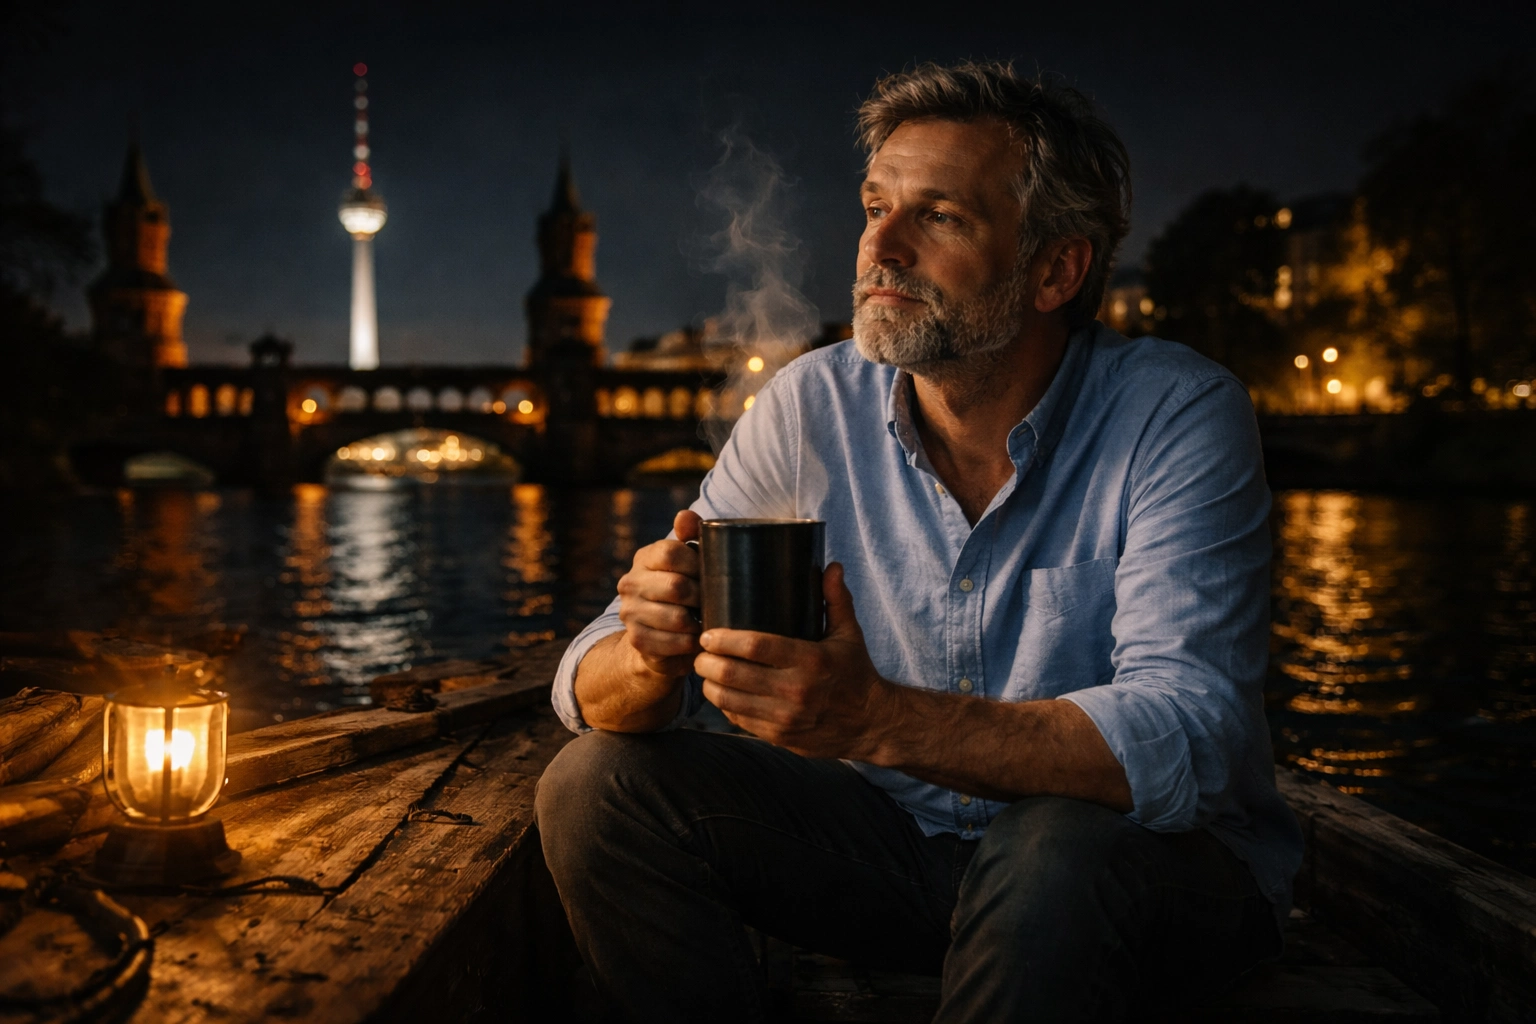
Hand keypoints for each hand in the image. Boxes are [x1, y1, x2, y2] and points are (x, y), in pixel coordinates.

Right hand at [616, 509, 703, 679]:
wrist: (662, 631)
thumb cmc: (685, 586)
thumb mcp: (690, 559)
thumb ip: (691, 533)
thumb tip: (684, 516)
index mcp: (645, 557)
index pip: (670, 552)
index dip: (697, 564)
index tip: (711, 574)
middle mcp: (630, 583)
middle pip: (676, 587)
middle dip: (702, 596)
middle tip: (716, 602)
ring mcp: (630, 612)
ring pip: (677, 618)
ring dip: (700, 622)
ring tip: (709, 621)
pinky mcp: (637, 640)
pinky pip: (674, 643)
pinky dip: (692, 643)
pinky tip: (698, 638)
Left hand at [694, 563, 891, 759]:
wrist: (871, 723)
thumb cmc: (856, 673)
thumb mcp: (849, 634)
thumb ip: (836, 599)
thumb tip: (833, 566)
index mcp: (811, 660)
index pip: (755, 646)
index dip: (724, 639)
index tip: (708, 634)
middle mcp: (796, 690)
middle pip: (733, 674)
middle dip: (707, 662)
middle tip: (701, 652)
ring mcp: (786, 718)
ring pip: (729, 700)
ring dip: (709, 685)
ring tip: (706, 671)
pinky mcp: (779, 736)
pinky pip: (739, 720)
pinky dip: (724, 705)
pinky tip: (721, 693)